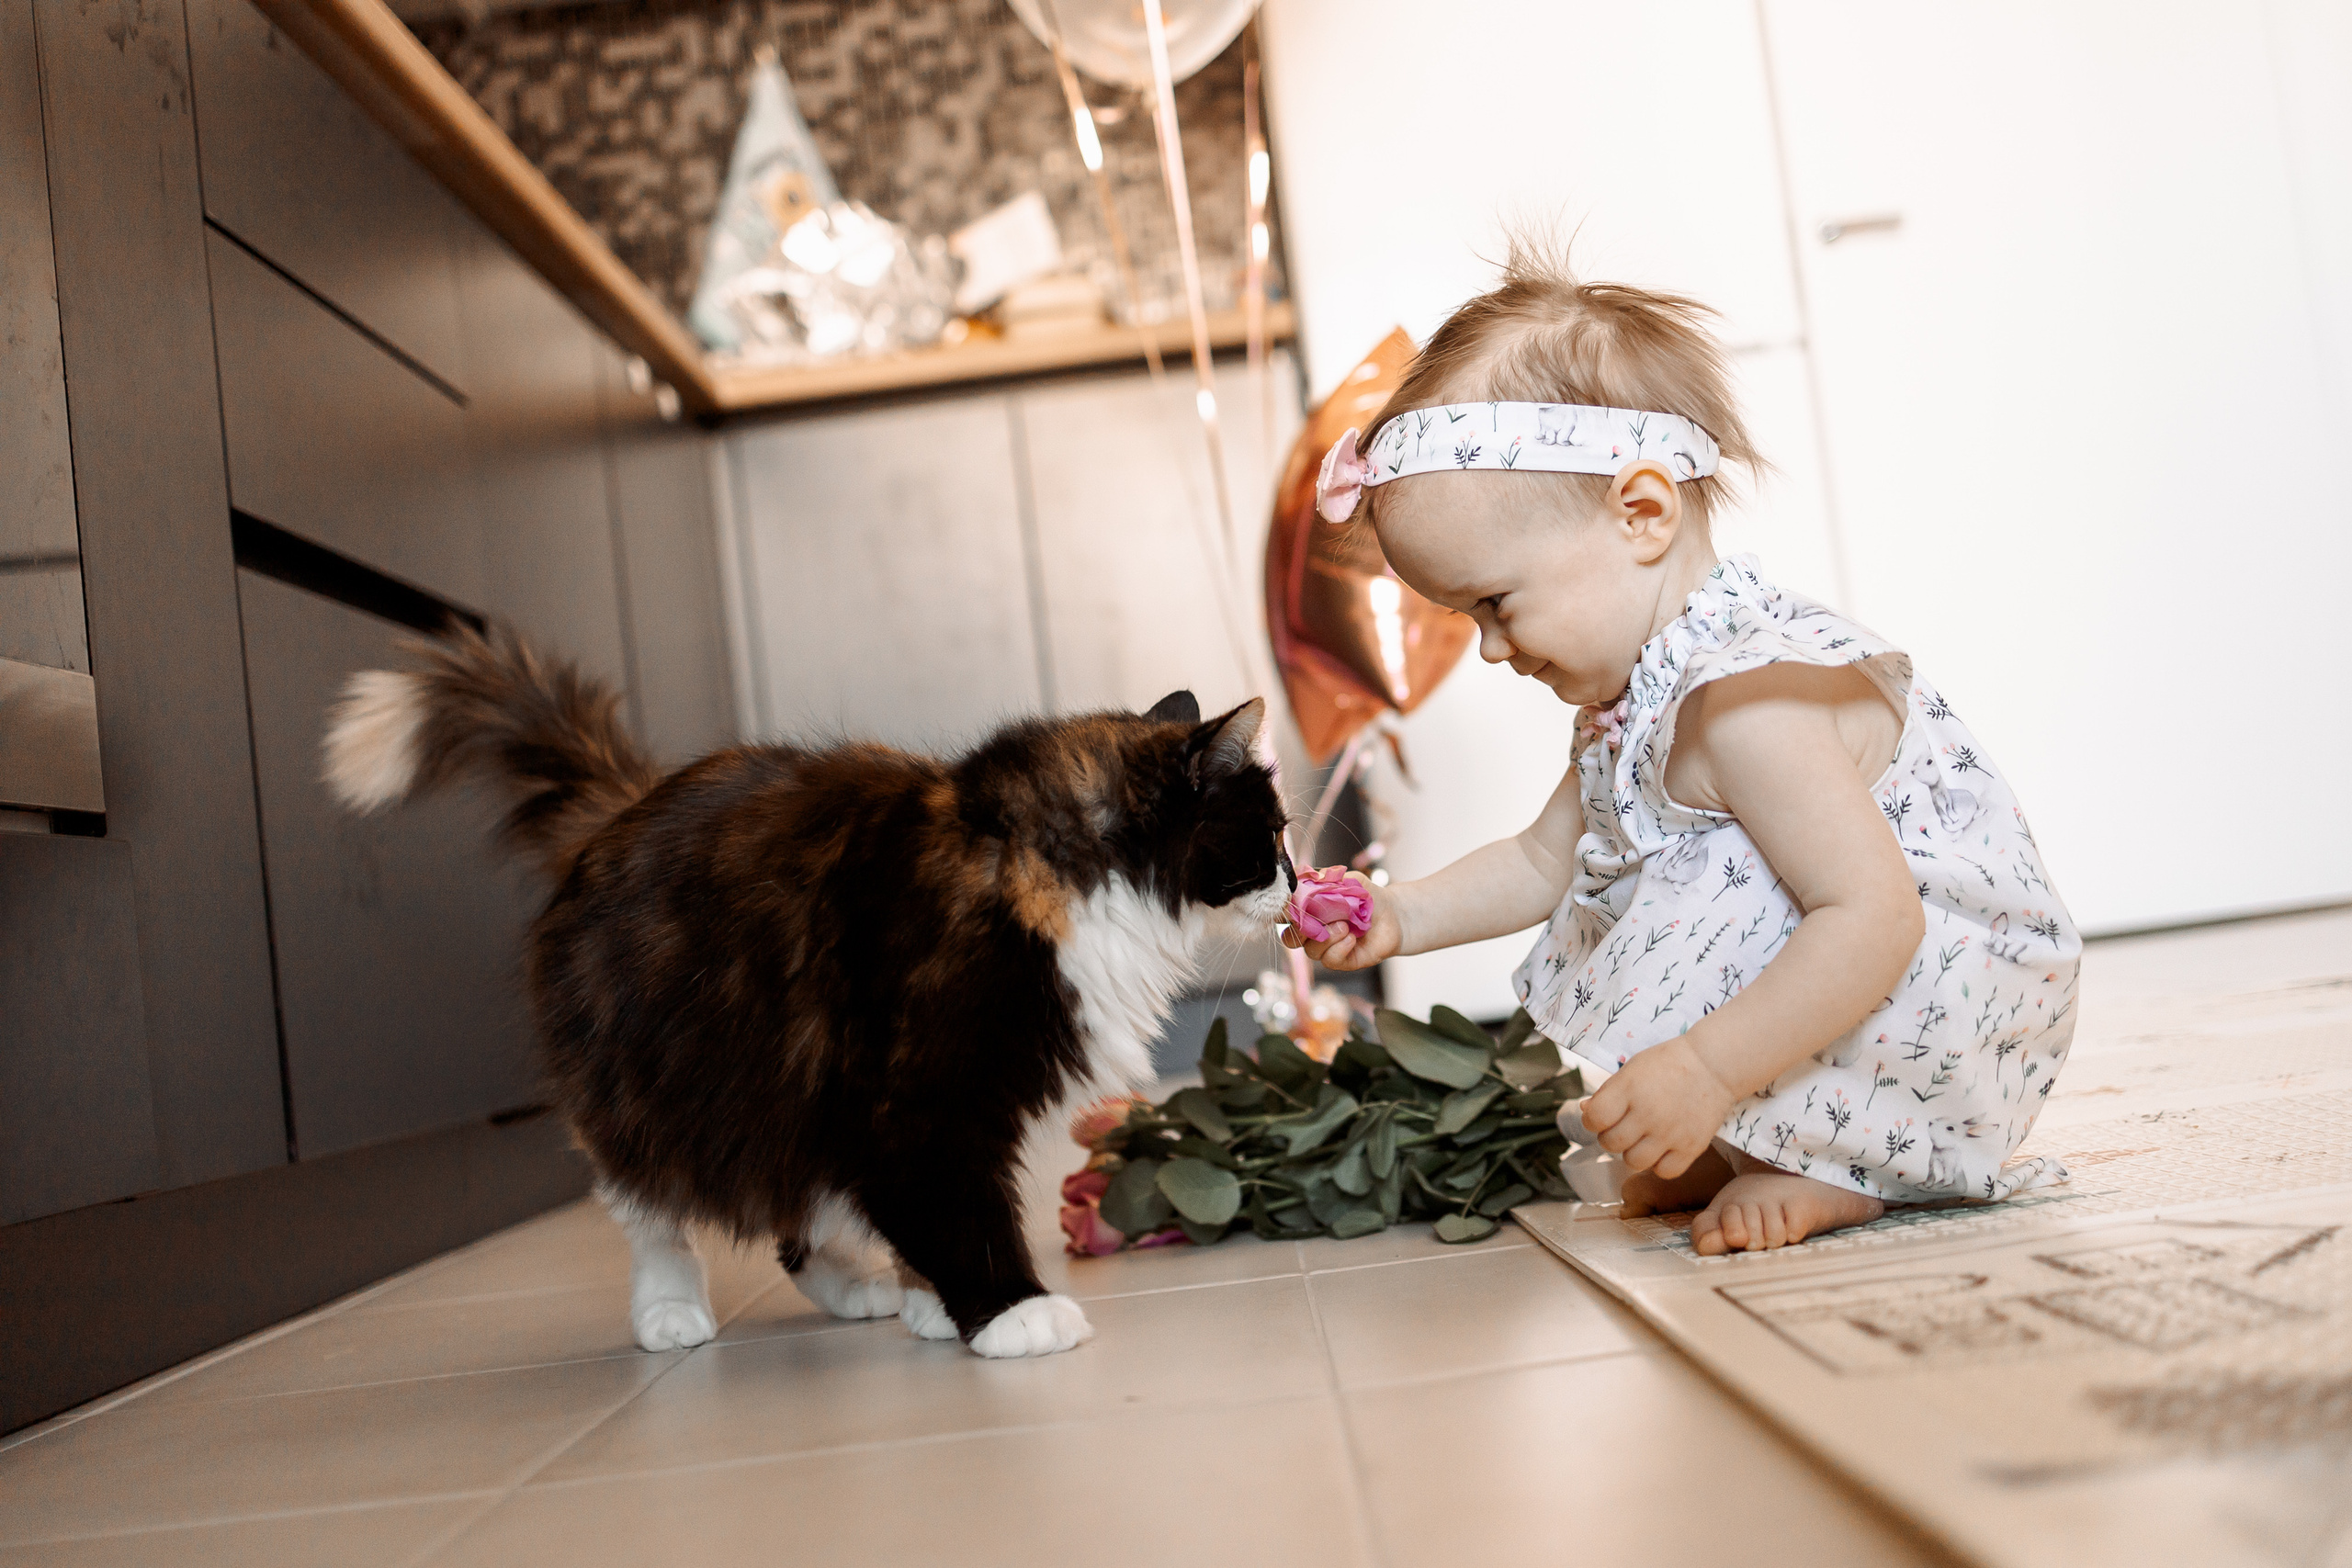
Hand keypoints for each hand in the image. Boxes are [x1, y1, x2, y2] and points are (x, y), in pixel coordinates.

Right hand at [1279, 867, 1400, 971]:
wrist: (1395, 914)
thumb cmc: (1370, 897)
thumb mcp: (1349, 880)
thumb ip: (1326, 879)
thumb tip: (1305, 878)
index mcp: (1310, 911)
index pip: (1286, 915)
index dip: (1284, 912)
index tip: (1291, 904)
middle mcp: (1315, 931)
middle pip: (1290, 938)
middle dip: (1299, 929)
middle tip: (1314, 919)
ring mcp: (1327, 947)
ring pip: (1311, 950)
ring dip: (1326, 937)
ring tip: (1345, 925)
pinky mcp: (1342, 961)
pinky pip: (1329, 960)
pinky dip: (1339, 948)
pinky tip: (1352, 938)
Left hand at [1578, 1037, 1737, 1179]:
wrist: (1714, 1065)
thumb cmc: (1670, 1063)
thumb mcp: (1633, 1068)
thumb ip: (1608, 1091)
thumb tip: (1585, 1111)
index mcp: (1629, 1089)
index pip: (1594, 1119)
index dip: (1593, 1120)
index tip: (1601, 1117)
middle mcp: (1648, 1113)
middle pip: (1611, 1144)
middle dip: (1611, 1137)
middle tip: (1623, 1127)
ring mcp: (1670, 1133)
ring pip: (1634, 1162)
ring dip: (1633, 1153)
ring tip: (1642, 1138)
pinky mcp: (1691, 1147)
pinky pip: (1664, 1172)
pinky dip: (1659, 1164)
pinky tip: (1662, 1148)